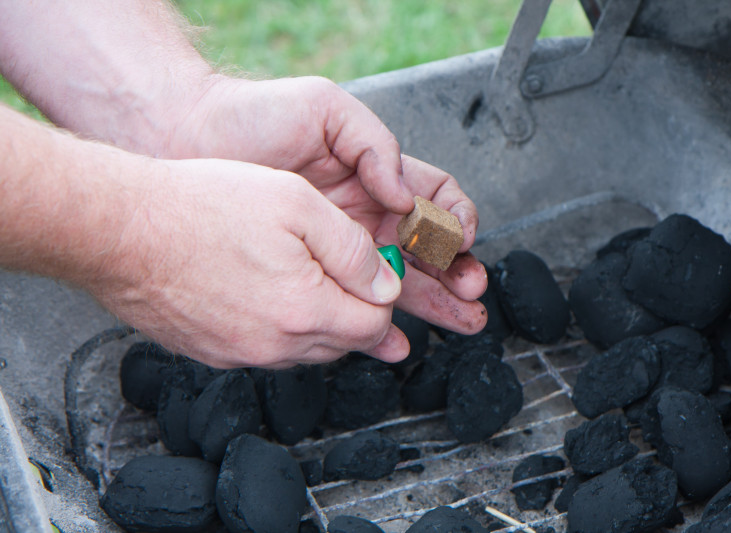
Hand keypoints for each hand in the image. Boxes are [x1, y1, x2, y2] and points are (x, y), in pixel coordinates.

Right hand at [92, 157, 409, 367]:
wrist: (121, 229)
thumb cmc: (203, 207)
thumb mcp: (298, 205)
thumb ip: (352, 250)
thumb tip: (387, 285)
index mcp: (305, 310)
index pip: (374, 326)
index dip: (383, 297)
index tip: (375, 270)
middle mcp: (275, 346)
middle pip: (343, 344)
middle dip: (356, 312)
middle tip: (349, 274)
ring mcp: (240, 355)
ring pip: (305, 350)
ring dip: (319, 322)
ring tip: (310, 282)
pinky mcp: (212, 353)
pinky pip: (266, 350)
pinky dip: (280, 328)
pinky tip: (268, 294)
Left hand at [170, 76, 487, 333]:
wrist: (192, 139)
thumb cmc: (256, 114)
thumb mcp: (327, 109)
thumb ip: (374, 144)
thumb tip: (403, 194)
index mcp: (377, 173)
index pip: (434, 199)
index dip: (456, 218)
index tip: (462, 237)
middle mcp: (366, 211)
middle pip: (426, 247)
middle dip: (454, 270)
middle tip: (470, 291)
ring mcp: (339, 243)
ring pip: (399, 279)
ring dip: (432, 300)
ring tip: (459, 319)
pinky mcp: (310, 269)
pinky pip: (350, 300)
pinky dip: (374, 322)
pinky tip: (394, 338)